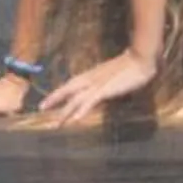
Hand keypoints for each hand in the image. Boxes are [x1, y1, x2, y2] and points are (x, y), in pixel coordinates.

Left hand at [38, 49, 157, 123]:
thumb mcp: (113, 74)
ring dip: (65, 112)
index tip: (48, 100)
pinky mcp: (105, 89)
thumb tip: (101, 87)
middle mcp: (91, 78)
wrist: (141, 58)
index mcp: (92, 74)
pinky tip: (76, 119)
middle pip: (68, 89)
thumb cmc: (130, 65)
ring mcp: (97, 84)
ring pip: (76, 99)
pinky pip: (90, 101)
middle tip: (41, 108)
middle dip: (55, 99)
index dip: (59, 92)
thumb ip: (105, 80)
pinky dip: (82, 110)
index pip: (71, 83)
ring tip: (56, 123)